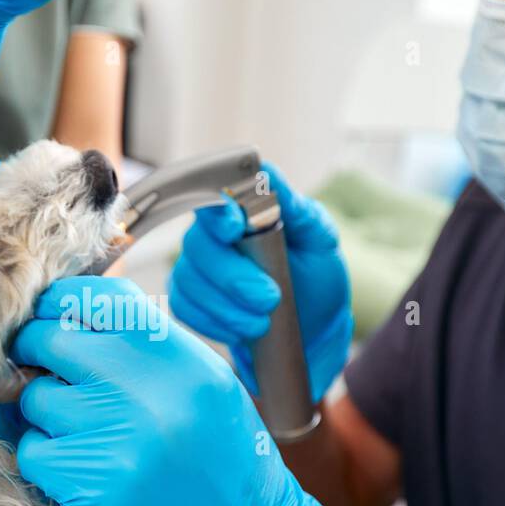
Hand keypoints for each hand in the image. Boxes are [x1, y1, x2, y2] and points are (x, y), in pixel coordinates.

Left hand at [11, 277, 362, 505]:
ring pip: (34, 399)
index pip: (93, 297)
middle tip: (47, 375)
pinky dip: (44, 459)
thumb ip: (143, 341)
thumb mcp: (201, 376)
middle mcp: (145, 386)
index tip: (51, 322)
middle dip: (37, 356)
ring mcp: (116, 435)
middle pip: (48, 341)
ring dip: (44, 415)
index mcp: (173, 351)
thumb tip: (64, 311)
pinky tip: (79, 468)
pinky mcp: (93, 484)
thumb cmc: (219, 449)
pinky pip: (32, 452)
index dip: (59, 305)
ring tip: (82, 433)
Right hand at [169, 162, 352, 402]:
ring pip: (188, 279)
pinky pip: (184, 307)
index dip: (218, 213)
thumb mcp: (320, 239)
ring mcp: (196, 267)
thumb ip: (297, 208)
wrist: (311, 325)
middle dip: (231, 276)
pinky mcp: (189, 299)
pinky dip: (212, 322)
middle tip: (270, 298)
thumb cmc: (315, 275)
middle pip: (198, 244)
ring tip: (262, 322)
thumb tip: (268, 175)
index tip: (235, 229)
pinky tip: (240, 330)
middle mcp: (212, 234)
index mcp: (241, 209)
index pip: (214, 199)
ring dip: (225, 306)